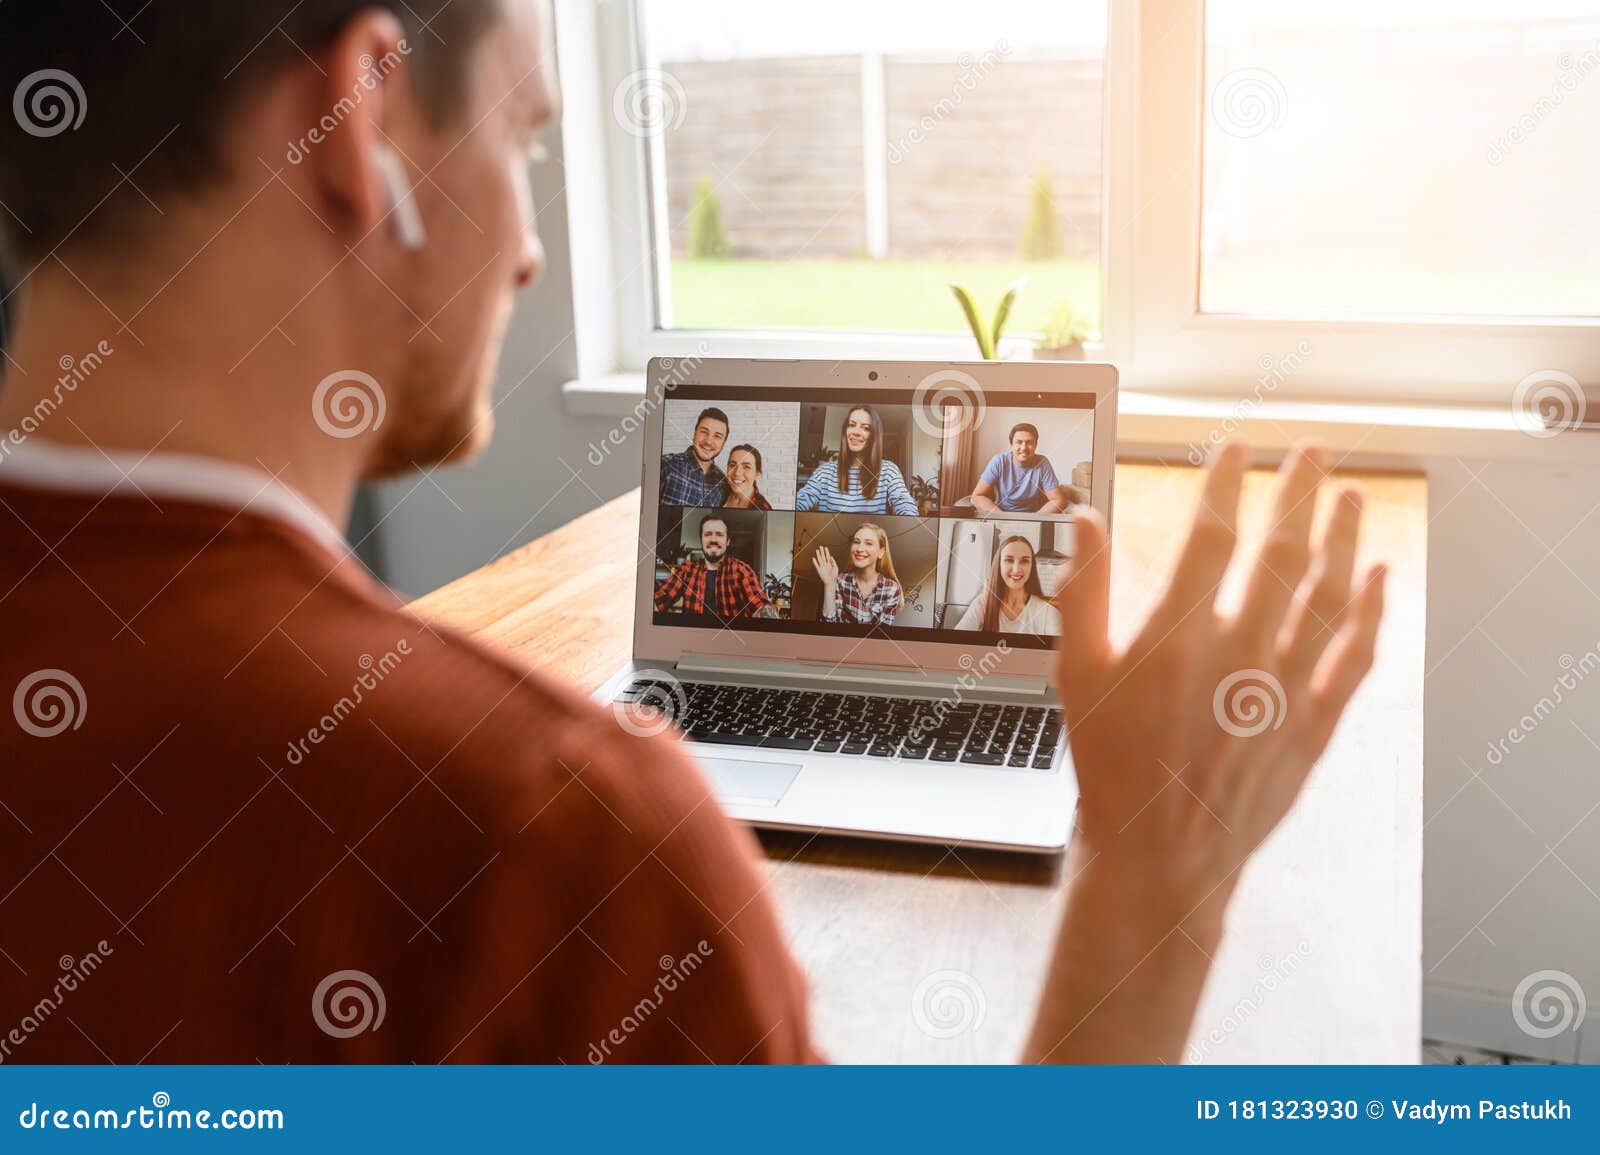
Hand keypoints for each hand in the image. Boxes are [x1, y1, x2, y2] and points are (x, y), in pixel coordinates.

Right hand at [811, 547, 838, 586]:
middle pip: (823, 556)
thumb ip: (833, 562)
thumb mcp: (836, 567)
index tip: (825, 547)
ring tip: (817, 550)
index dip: (826, 552)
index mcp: (830, 563)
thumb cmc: (834, 575)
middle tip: (820, 546)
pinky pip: (816, 565)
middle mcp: (825, 564)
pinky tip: (813, 558)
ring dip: (818, 555)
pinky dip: (815, 562)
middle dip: (822, 551)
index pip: (827, 556)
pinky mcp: (819, 570)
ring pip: (820, 559)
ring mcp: (822, 567)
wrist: (831, 582)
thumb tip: (831, 556)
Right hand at [1053, 441, 1385, 904]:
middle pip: (1283, 553)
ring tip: (1351, 496)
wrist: (1159, 853)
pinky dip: (1372, 612)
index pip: (1212, 536)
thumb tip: (1087, 518)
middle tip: (1314, 452)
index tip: (1238, 448)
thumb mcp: (1076, 674)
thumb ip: (1084, 590)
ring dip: (1344, 539)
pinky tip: (1378, 577)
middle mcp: (1238, 656)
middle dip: (1301, 493)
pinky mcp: (1312, 727)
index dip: (1228, 484)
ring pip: (1328, 597)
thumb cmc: (1110, 762)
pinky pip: (1354, 657)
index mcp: (1176, 638)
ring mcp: (1283, 692)